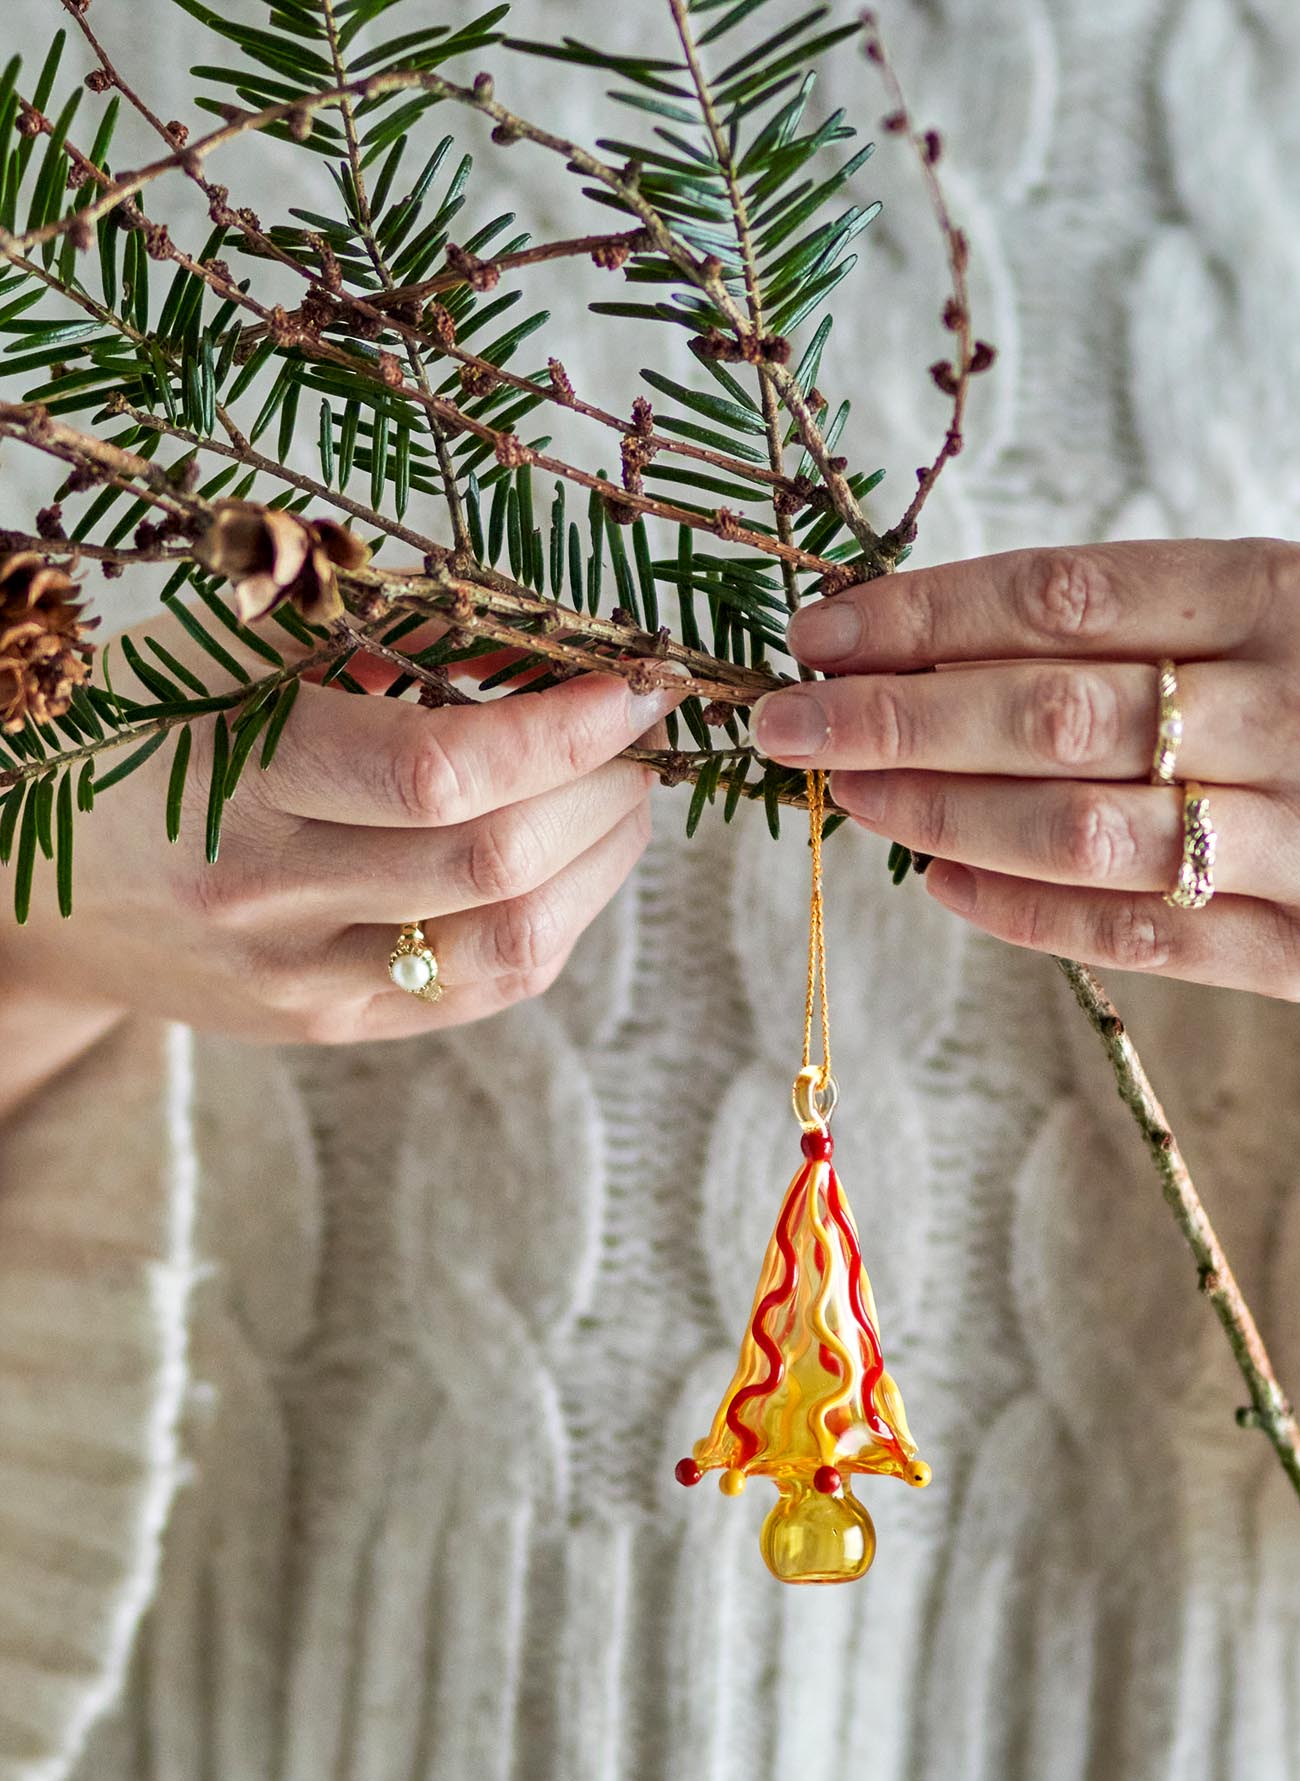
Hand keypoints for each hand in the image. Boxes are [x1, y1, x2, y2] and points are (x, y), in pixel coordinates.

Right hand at [0, 614, 677, 1047]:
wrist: (22, 875)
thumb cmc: (135, 729)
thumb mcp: (228, 651)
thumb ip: (382, 634)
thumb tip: (547, 632)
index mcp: (234, 777)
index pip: (443, 773)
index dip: (564, 728)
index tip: (633, 684)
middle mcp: (266, 897)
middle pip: (496, 862)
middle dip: (605, 790)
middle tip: (637, 736)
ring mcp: (298, 981)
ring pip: (511, 946)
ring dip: (602, 866)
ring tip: (620, 797)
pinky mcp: (326, 1028)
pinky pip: (483, 990)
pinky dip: (556, 920)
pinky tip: (568, 862)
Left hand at [751, 539, 1299, 1051]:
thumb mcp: (1284, 611)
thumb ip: (1132, 622)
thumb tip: (917, 643)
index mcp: (1297, 592)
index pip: (1067, 597)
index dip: (922, 616)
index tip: (819, 634)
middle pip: (1056, 714)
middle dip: (897, 719)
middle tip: (787, 723)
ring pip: (1083, 831)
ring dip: (939, 815)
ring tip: (848, 797)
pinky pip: (1135, 936)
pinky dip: (1019, 910)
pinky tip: (939, 880)